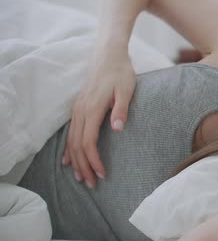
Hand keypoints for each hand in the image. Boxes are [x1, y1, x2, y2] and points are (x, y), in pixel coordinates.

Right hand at [62, 51, 135, 187]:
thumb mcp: (126, 89)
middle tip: (91, 184)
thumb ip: (121, 109)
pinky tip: (68, 160)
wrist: (108, 55)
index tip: (101, 175)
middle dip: (83, 167)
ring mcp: (77, 109)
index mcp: (92, 109)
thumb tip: (117, 129)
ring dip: (75, 160)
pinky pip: (70, 132)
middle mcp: (81, 111)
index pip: (88, 142)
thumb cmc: (121, 72)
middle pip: (78, 146)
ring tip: (81, 177)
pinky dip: (69, 148)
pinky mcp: (79, 107)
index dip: (93, 161)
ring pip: (72, 140)